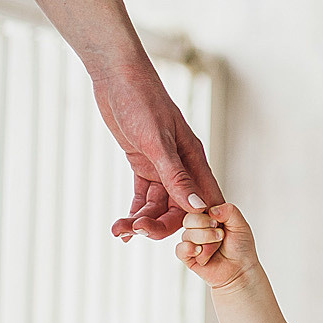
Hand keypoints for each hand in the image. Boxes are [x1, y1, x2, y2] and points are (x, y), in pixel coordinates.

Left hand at [93, 62, 223, 240]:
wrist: (117, 76)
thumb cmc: (142, 101)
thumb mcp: (158, 142)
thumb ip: (176, 176)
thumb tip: (196, 208)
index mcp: (195, 160)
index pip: (205, 202)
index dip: (200, 225)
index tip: (189, 246)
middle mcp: (182, 167)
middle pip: (179, 209)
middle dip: (161, 225)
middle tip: (138, 234)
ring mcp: (162, 167)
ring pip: (158, 205)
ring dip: (141, 220)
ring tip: (120, 231)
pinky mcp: (143, 164)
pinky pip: (142, 196)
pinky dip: (134, 211)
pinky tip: (121, 225)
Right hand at [176, 203, 257, 288]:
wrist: (241, 270)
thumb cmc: (241, 248)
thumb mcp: (241, 225)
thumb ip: (230, 211)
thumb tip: (212, 209)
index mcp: (208, 217)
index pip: (196, 207)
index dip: (206, 214)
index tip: (218, 223)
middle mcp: (198, 228)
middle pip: (189, 220)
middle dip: (206, 228)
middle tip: (220, 235)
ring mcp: (192, 241)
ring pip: (187, 235)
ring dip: (205, 241)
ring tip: (217, 247)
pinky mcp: (188, 256)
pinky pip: (180, 249)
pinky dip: (189, 249)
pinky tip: (200, 251)